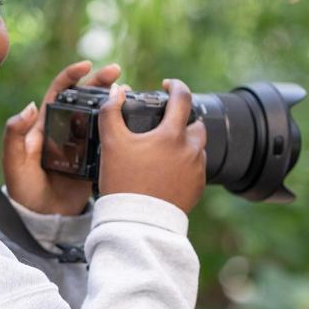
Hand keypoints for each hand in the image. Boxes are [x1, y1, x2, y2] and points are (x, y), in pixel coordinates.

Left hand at [3, 60, 120, 214]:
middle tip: (117, 72)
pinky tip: (134, 121)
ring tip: (129, 93)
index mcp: (45, 124)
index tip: (86, 65)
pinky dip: (122, 127)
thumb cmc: (24, 189)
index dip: (71, 75)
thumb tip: (30, 106)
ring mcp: (82, 143)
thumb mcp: (14, 161)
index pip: (59, 91)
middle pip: (85, 97)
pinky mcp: (95, 159)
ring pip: (100, 114)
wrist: (42, 217)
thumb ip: (15, 134)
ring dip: (114, 101)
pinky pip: (110, 138)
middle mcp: (65, 129)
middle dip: (100, 81)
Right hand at [97, 79, 206, 213]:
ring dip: (184, 143)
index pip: (183, 98)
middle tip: (163, 125)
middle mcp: (191, 150)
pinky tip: (167, 171)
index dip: (175, 86)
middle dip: (183, 120)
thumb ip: (111, 112)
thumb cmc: (123, 182)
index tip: (167, 85)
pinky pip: (196, 169)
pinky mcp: (197, 188)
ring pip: (197, 147)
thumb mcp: (111, 143)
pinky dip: (185, 164)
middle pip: (196, 124)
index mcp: (172, 135)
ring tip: (162, 150)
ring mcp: (197, 170)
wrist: (137, 223)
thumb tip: (116, 91)